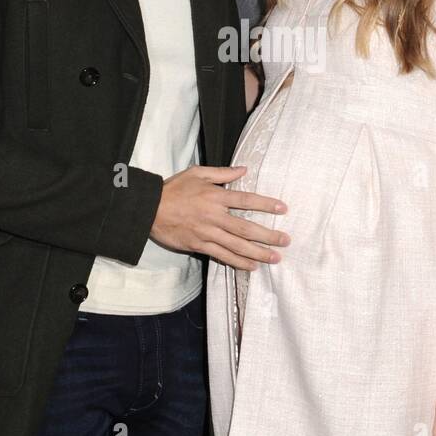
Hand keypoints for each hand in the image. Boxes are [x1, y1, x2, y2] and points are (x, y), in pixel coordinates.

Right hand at [150, 165, 288, 270]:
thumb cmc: (174, 189)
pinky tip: (252, 267)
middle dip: (268, 235)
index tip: (283, 209)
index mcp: (215, 196)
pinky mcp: (199, 246)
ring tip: (275, 258)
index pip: (247, 200)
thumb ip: (222, 173)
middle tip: (286, 240)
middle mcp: (214, 216)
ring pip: (237, 245)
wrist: (149, 209)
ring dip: (258, 253)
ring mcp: (207, 233)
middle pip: (246, 228)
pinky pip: (222, 256)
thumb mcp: (197, 173)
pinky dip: (238, 262)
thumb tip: (244, 169)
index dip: (266, 204)